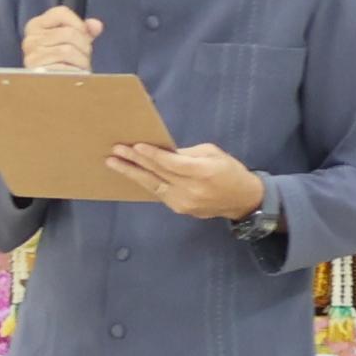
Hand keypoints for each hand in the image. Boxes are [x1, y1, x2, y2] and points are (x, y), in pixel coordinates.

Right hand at [18, 8, 99, 73]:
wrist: (50, 89)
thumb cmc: (61, 63)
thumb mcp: (72, 42)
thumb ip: (84, 31)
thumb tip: (96, 25)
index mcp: (36, 26)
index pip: (61, 12)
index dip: (79, 24)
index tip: (84, 35)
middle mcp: (30, 39)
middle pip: (69, 33)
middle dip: (84, 46)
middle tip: (84, 57)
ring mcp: (31, 56)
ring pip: (68, 50)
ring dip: (81, 61)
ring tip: (80, 67)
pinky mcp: (36, 73)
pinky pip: (63, 68)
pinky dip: (74, 72)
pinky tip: (74, 75)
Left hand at [110, 139, 268, 224]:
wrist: (242, 200)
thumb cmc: (229, 170)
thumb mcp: (213, 153)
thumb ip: (187, 154)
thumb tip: (163, 152)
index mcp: (203, 172)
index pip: (172, 163)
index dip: (153, 155)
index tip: (135, 146)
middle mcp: (192, 189)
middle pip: (158, 174)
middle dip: (135, 161)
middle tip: (115, 151)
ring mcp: (184, 202)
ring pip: (153, 186)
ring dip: (132, 173)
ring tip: (114, 163)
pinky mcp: (180, 209)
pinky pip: (159, 193)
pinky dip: (145, 183)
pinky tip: (132, 174)